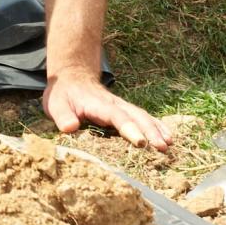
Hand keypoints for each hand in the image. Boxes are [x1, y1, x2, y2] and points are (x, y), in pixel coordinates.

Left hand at [42, 74, 172, 149]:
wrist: (72, 77)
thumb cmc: (63, 95)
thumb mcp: (56, 104)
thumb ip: (63, 116)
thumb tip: (70, 127)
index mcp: (98, 104)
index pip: (116, 116)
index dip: (129, 128)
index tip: (140, 141)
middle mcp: (114, 104)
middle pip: (136, 116)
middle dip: (150, 131)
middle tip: (162, 147)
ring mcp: (121, 106)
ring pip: (143, 116)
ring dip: (157, 129)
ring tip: (169, 144)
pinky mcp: (125, 110)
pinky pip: (143, 117)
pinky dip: (157, 126)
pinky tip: (168, 136)